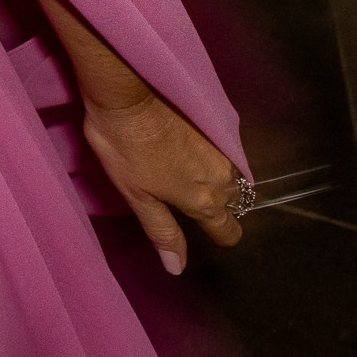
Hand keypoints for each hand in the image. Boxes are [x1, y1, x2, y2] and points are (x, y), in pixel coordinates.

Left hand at [81, 90, 244, 273]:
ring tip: (180, 164)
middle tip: (181, 191)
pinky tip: (185, 141)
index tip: (203, 228)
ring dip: (213, 175)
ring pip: (230, 174)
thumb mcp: (136, 195)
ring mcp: (223, 146)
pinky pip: (224, 148)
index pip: (229, 231)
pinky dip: (210, 151)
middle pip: (232, 201)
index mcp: (204, 200)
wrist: (127, 89)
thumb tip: (177, 268)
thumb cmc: (124, 145)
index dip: (218, 233)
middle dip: (215, 201)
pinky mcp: (217, 121)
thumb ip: (161, 231)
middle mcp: (224, 176)